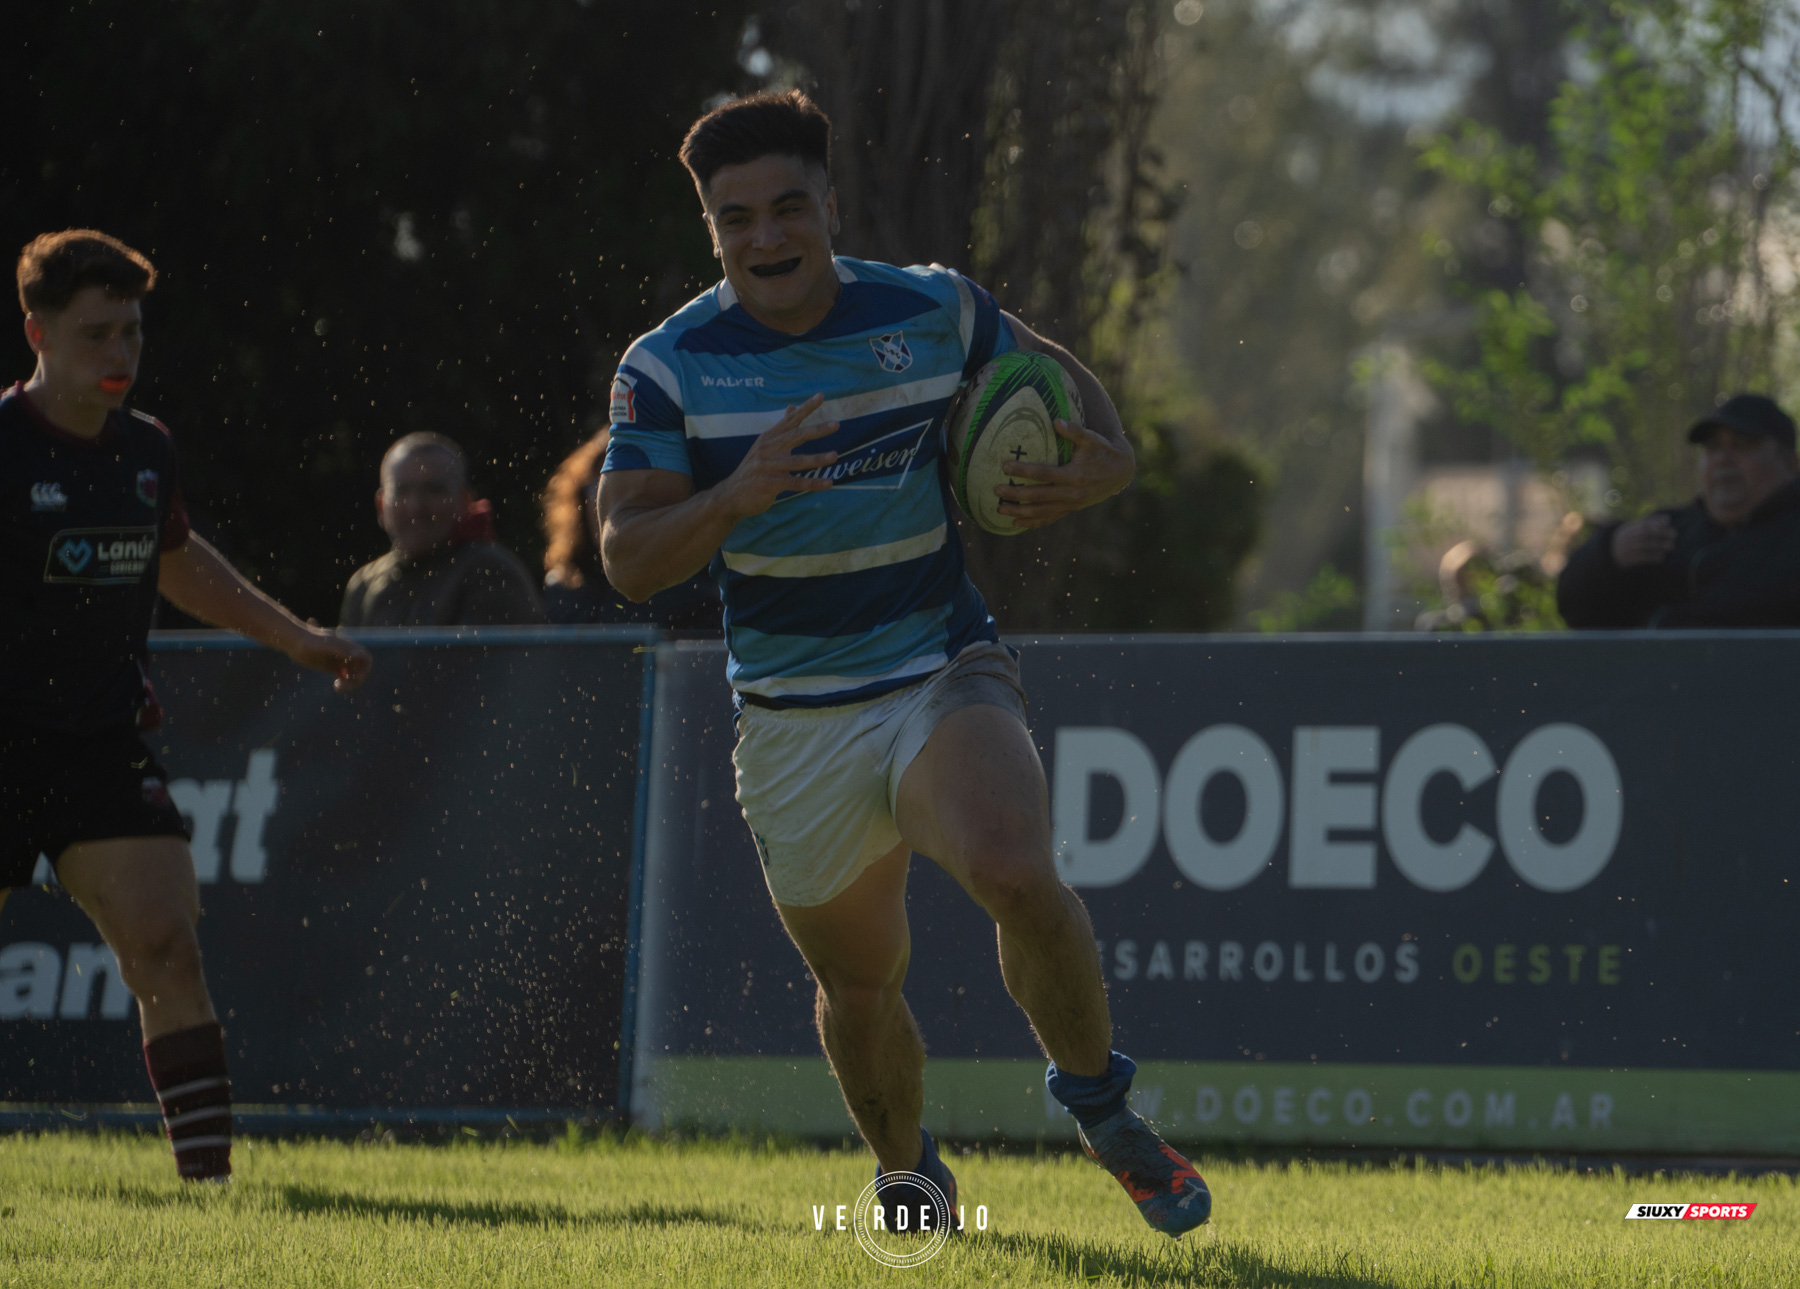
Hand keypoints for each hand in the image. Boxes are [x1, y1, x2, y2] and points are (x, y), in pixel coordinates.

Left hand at [288, 627, 372, 692]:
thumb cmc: (309, 641)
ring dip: (349, 683)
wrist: (293, 640)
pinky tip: (336, 685)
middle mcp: (345, 653)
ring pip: (352, 674)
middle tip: (342, 686)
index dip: (365, 670)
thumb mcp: (327, 645)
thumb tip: (358, 656)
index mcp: (348, 647)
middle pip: (360, 669)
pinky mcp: (330, 665)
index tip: (356, 677)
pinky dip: (343, 682)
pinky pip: (342, 676)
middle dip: (356, 679)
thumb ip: (343, 649)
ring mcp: (338, 660)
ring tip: (337, 687)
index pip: (366, 659)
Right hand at [712, 393, 839, 520]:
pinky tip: (828, 483)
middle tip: (836, 424)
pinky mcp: (769, 484)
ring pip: (797, 461)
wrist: (730, 496)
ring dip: (817, 459)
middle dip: (817, 430)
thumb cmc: (753, 470)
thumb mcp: (764, 446)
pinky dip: (813, 483)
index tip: (821, 395)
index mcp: (768, 438)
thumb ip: (781, 429)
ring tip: (835, 455)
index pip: (790, 420)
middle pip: (795, 436)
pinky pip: (795, 483)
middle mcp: (767, 449)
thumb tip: (792, 406)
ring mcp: (768, 466)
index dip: (806, 408)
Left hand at [993, 417, 1135, 529]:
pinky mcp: (1071, 509)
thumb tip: (1056, 420)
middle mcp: (1072, 493)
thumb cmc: (1103, 451)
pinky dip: (1033, 522)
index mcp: (1074, 475)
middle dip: (1015, 494)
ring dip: (1020, 512)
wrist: (1120, 472)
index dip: (1023, 470)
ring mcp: (1071, 504)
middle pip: (1038, 496)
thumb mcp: (1091, 438)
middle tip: (996, 490)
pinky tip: (1017, 523)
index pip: (1044, 474)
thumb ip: (1074, 430)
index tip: (1005, 466)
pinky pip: (1049, 518)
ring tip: (1000, 510)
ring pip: (1041, 511)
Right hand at [1610, 514, 1675, 567]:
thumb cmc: (1628, 537)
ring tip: (1671, 546)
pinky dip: (1652, 558)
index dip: (1656, 523)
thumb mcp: (1634, 527)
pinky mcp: (1627, 559)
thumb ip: (1650, 522)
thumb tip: (1667, 518)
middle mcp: (1627, 538)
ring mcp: (1626, 549)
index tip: (1668, 524)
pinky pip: (1641, 558)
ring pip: (1644, 546)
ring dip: (1659, 546)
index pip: (1644, 524)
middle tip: (1674, 535)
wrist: (1610, 552)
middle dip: (1661, 534)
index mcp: (1629, 529)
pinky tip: (1662, 557)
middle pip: (1645, 535)